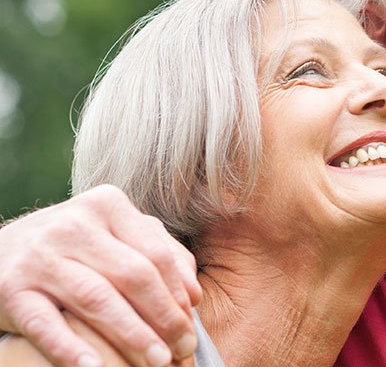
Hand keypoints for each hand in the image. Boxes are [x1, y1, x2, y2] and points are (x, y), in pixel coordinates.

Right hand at [0, 185, 201, 366]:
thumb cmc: (75, 245)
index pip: (155, 253)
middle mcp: (74, 225)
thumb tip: (194, 294)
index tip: (192, 322)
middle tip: (183, 347)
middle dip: (164, 316)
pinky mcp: (11, 290)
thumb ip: (159, 252)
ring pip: (97, 298)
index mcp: (107, 205)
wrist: (0, 250)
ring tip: (157, 361)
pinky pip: (46, 324)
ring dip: (132, 335)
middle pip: (133, 275)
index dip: (178, 291)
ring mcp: (41, 257)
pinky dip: (70, 349)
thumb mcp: (115, 233)